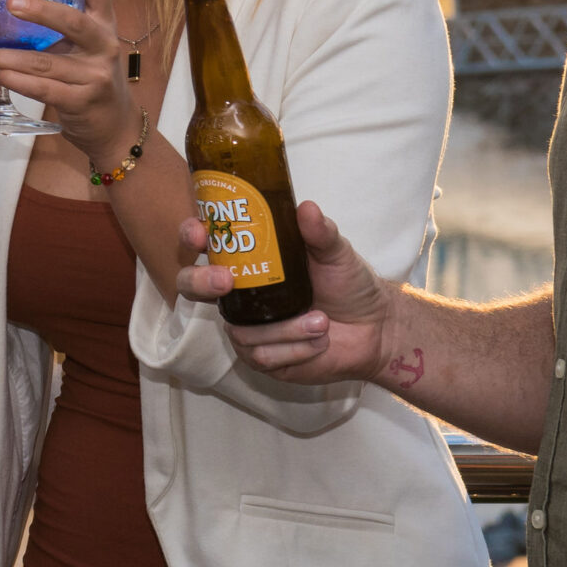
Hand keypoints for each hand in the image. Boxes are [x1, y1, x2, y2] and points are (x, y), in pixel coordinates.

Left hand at [0, 0, 140, 165]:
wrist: (114, 127)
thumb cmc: (90, 79)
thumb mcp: (86, 47)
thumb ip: (61, 28)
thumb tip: (11, 5)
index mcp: (105, 24)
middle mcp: (105, 45)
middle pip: (74, 21)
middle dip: (41, 11)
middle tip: (10, 3)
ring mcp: (97, 75)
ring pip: (47, 62)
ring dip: (10, 58)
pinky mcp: (83, 101)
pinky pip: (44, 89)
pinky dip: (17, 81)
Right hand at [175, 200, 400, 385]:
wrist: (375, 329)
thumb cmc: (350, 284)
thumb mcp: (335, 252)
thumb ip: (319, 232)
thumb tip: (306, 208)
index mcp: (250, 260)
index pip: (205, 244)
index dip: (191, 236)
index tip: (199, 234)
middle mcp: (240, 293)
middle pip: (192, 286)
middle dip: (201, 282)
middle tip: (227, 280)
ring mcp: (248, 327)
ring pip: (239, 329)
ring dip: (284, 327)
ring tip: (320, 320)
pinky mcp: (262, 359)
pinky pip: (261, 355)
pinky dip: (295, 348)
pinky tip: (319, 340)